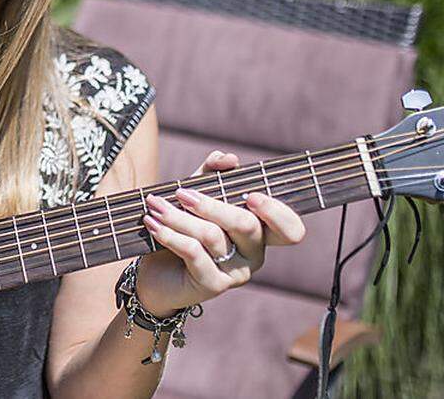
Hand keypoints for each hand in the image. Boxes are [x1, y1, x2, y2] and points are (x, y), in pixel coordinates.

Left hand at [134, 151, 306, 315]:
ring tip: (156, 206)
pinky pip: (194, 253)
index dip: (277, 213)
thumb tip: (228, 158)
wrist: (156, 272)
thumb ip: (212, 173)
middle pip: (247, 225)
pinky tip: (152, 225)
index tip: (251, 195)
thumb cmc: (183, 228)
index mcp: (261, 231)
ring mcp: (236, 273)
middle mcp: (255, 254)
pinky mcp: (213, 285)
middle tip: (181, 193)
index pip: (290, 230)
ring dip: (179, 217)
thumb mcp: (197, 194)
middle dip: (211, 205)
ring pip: (213, 236)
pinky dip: (170, 235)